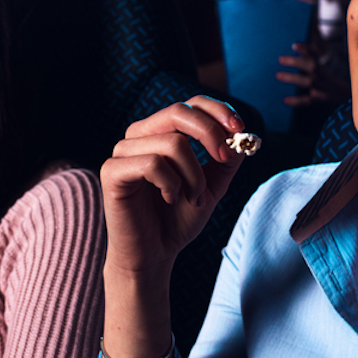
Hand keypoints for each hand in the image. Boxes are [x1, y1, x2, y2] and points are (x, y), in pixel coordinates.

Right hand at [100, 96, 246, 274]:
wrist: (155, 254)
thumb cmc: (178, 218)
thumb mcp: (213, 186)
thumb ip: (227, 160)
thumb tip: (245, 136)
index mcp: (161, 132)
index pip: (191, 103)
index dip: (218, 111)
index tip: (241, 129)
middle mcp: (140, 135)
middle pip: (179, 111)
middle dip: (210, 133)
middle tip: (225, 159)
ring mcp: (123, 151)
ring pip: (172, 143)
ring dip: (194, 175)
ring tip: (193, 198)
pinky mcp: (112, 171)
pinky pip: (153, 163)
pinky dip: (171, 184)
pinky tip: (169, 199)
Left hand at [277, 43, 327, 107]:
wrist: (344, 95)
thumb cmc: (327, 79)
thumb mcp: (320, 67)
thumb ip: (310, 54)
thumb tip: (303, 37)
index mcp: (321, 65)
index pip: (314, 54)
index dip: (305, 49)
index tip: (294, 45)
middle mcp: (322, 75)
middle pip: (311, 66)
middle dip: (296, 62)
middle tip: (280, 59)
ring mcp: (321, 87)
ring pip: (307, 81)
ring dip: (292, 78)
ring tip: (278, 75)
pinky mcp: (319, 99)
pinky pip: (307, 100)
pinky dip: (297, 101)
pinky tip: (286, 100)